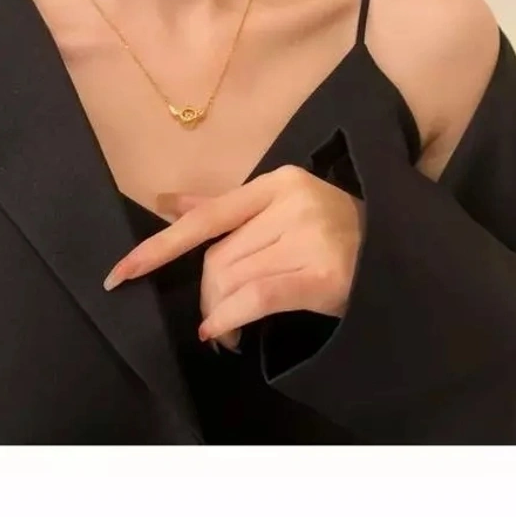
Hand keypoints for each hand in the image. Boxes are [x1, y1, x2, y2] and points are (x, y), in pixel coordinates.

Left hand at [103, 165, 363, 350]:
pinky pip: (255, 299)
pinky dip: (229, 320)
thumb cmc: (333, 232)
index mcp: (276, 183)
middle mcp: (291, 204)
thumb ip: (225, 208)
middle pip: (217, 258)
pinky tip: (222, 333)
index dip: (158, 247)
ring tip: (226, 331)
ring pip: (232, 281)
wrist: (396, 256)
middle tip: (213, 317)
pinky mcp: (323, 274)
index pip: (205, 217)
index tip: (119, 274)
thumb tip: (167, 202)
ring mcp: (309, 237)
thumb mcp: (282, 208)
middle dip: (205, 295)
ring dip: (218, 314)